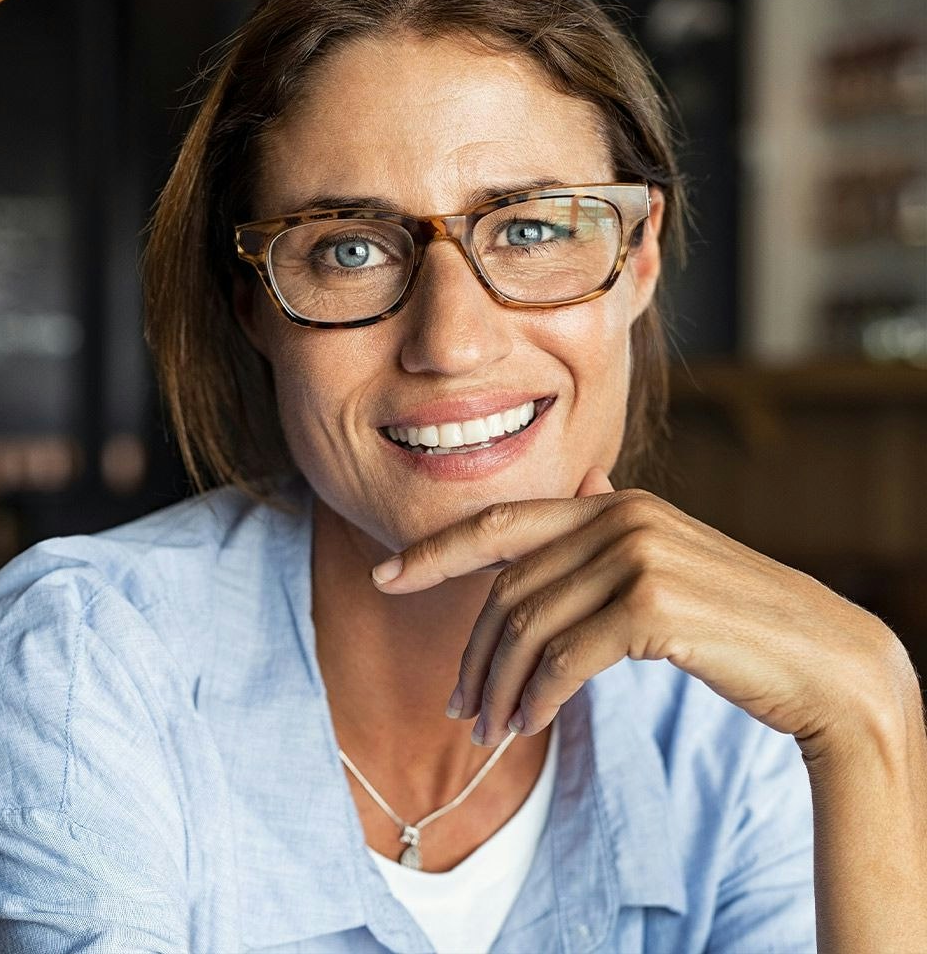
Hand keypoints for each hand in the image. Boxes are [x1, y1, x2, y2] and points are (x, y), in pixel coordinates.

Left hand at [371, 467, 906, 753]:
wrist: (822, 658)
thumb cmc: (734, 617)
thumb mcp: (668, 557)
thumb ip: (614, 524)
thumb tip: (583, 479)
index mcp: (614, 502)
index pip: (502, 522)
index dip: (436, 549)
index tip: (386, 576)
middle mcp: (620, 515)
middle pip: (508, 589)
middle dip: (474, 653)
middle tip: (459, 707)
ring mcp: (637, 555)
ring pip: (528, 627)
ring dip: (498, 687)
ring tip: (488, 730)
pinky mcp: (652, 605)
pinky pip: (563, 659)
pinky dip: (535, 697)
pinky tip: (527, 723)